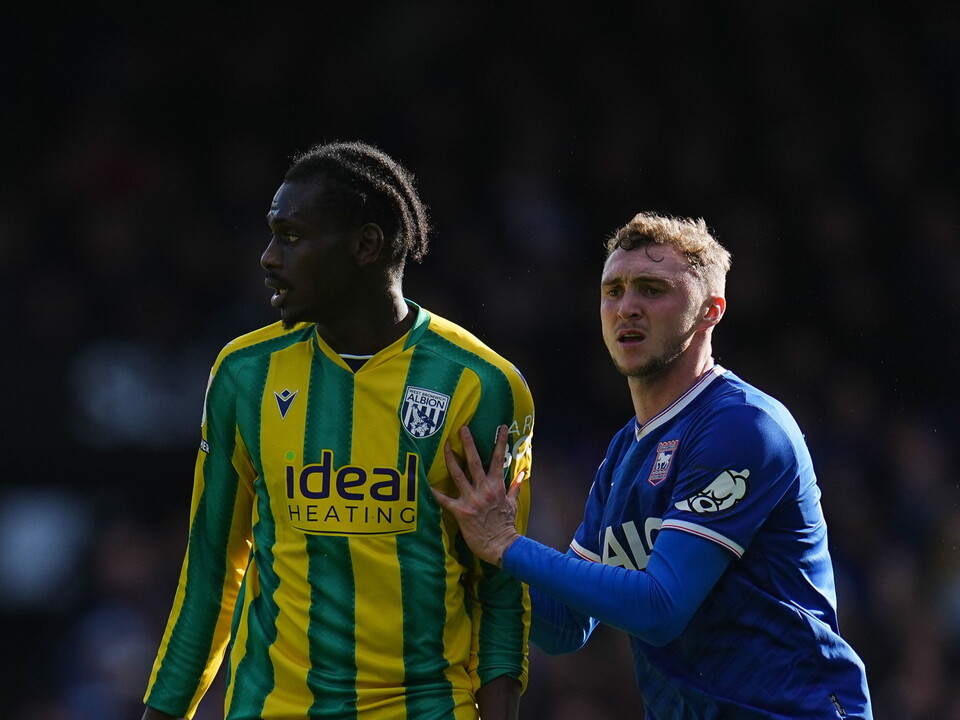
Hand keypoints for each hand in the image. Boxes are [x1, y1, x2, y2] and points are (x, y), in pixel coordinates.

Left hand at [432, 425, 524, 565]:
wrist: (501, 545)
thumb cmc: (506, 524)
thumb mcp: (513, 503)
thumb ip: (515, 486)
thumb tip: (522, 473)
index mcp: (497, 486)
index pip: (499, 459)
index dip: (500, 442)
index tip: (500, 427)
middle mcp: (484, 489)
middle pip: (475, 462)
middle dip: (468, 443)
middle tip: (462, 428)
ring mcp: (472, 500)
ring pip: (458, 475)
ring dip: (450, 459)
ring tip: (445, 445)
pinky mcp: (461, 511)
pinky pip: (445, 500)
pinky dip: (436, 492)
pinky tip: (426, 484)